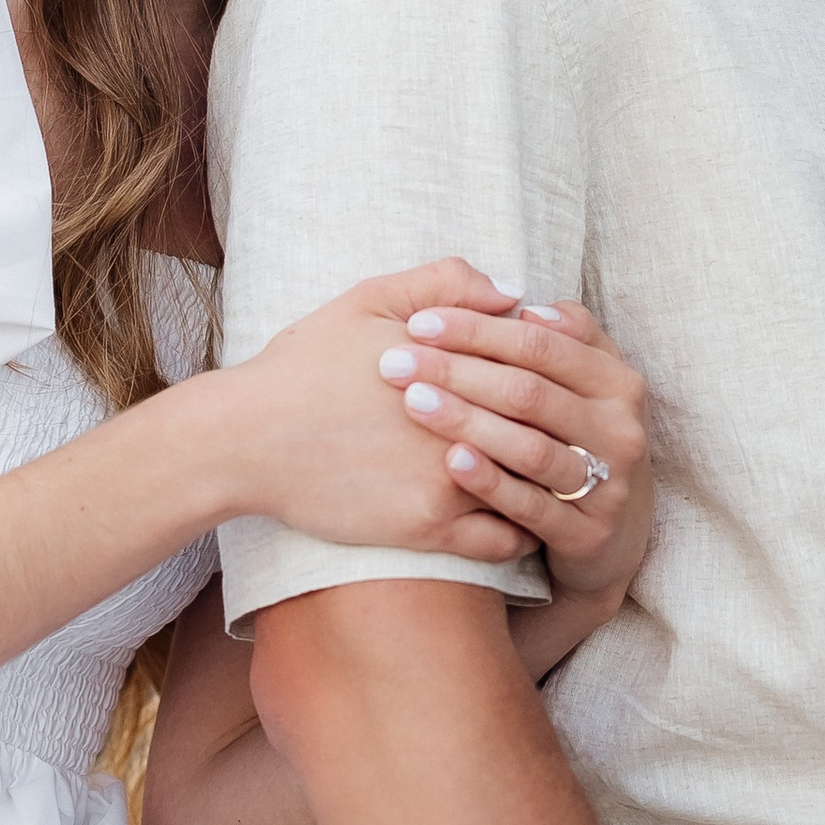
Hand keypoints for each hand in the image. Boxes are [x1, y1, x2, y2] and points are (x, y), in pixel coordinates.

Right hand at [229, 262, 541, 563]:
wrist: (247, 437)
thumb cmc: (306, 364)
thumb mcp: (371, 299)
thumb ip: (446, 283)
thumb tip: (514, 293)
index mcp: (459, 360)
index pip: (538, 365)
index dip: (555, 374)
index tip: (561, 382)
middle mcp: (464, 420)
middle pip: (545, 426)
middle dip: (564, 431)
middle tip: (576, 435)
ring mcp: (449, 477)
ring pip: (533, 487)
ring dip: (549, 484)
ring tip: (559, 482)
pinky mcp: (428, 529)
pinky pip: (503, 540)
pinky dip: (521, 531)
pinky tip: (521, 521)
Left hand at [375, 297, 651, 605]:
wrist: (616, 535)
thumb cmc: (581, 441)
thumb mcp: (587, 385)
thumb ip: (565, 335)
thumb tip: (527, 306)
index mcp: (616, 382)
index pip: (541, 344)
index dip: (477, 329)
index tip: (417, 323)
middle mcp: (619, 429)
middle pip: (529, 392)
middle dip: (457, 371)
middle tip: (395, 362)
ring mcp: (607, 484)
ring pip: (529, 447)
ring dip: (466, 422)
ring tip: (412, 403)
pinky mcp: (587, 535)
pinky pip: (531, 506)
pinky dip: (489, 482)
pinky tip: (450, 462)